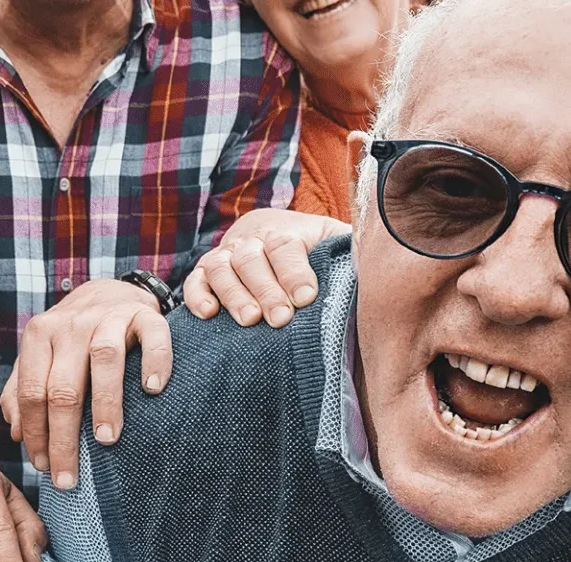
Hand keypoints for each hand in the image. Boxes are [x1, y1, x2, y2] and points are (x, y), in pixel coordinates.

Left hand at [3, 279, 171, 486]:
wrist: (109, 291)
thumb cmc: (72, 338)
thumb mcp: (40, 358)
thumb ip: (21, 391)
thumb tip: (15, 432)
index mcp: (39, 336)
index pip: (32, 392)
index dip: (35, 434)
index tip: (43, 467)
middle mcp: (71, 324)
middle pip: (63, 387)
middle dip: (63, 438)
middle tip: (69, 476)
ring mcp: (108, 317)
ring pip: (103, 360)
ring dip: (106, 404)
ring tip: (107, 440)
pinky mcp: (143, 313)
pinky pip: (152, 336)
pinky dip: (154, 362)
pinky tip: (152, 389)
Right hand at [184, 208, 350, 326]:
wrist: (268, 232)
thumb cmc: (310, 249)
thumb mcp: (333, 241)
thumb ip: (350, 249)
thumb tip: (377, 256)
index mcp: (285, 233)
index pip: (286, 248)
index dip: (294, 272)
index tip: (305, 297)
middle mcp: (251, 241)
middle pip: (253, 260)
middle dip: (266, 289)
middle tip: (280, 318)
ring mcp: (225, 256)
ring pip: (221, 268)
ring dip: (233, 294)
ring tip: (249, 320)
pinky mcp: (204, 274)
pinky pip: (194, 281)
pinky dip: (197, 295)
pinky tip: (208, 314)